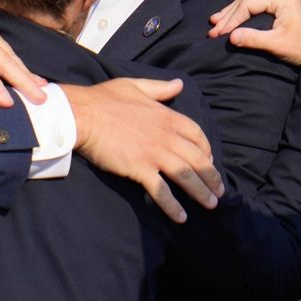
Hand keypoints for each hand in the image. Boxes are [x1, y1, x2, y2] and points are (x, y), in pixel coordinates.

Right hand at [65, 77, 223, 223]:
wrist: (81, 115)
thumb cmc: (103, 99)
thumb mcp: (134, 86)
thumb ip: (159, 88)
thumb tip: (179, 84)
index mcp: (166, 116)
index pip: (197, 135)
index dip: (207, 150)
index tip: (209, 161)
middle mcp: (166, 136)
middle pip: (198, 159)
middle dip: (211, 176)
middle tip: (219, 191)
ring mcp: (154, 153)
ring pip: (186, 176)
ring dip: (201, 192)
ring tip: (210, 204)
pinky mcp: (139, 168)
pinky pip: (161, 190)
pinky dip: (173, 205)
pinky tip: (181, 217)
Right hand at [208, 0, 300, 76]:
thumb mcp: (277, 45)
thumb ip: (252, 39)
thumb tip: (230, 37)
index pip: (248, 4)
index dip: (231, 19)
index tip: (217, 32)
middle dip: (230, 13)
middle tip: (213, 25)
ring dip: (237, 7)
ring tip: (220, 15)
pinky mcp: (292, 2)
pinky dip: (251, 0)